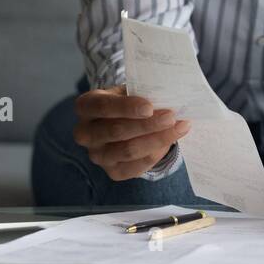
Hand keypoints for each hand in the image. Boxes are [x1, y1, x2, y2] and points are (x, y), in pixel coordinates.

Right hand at [72, 84, 190, 179]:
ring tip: (178, 128)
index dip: (126, 107)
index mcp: (85, 107)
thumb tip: (166, 99)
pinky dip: (156, 153)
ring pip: (128, 151)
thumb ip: (141, 94)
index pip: (103, 106)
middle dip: (147, 124)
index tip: (150, 107)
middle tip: (171, 117)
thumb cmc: (126, 101)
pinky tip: (170, 141)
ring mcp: (97, 156)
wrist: (121, 123)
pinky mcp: (112, 172)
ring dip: (157, 139)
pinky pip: (137, 166)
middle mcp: (85, 134)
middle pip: (117, 131)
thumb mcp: (128, 91)